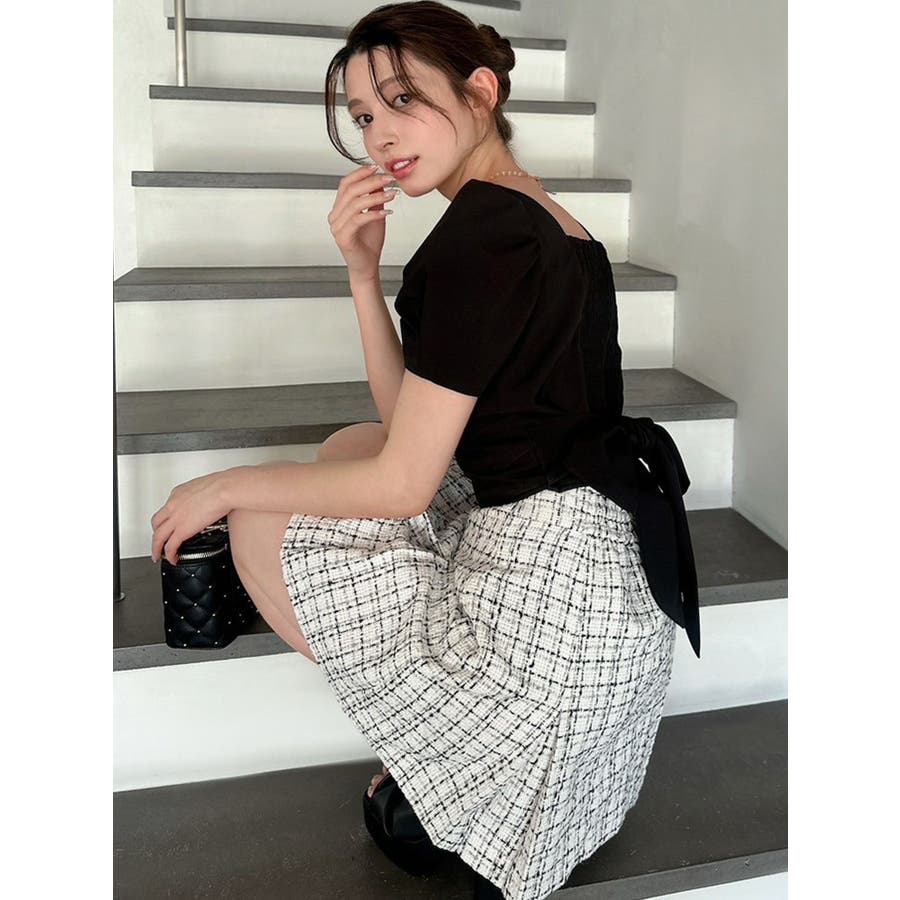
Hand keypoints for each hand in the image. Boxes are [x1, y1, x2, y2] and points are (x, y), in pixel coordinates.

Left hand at [150, 469, 234, 564]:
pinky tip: (173, 559)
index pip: (166, 509)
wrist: (225, 489)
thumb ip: (202, 496)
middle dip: (156, 533)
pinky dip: (169, 555)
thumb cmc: (222, 486)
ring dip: (156, 547)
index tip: (171, 524)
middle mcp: (173, 505)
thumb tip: (209, 501)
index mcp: (178, 494)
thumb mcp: (204, 488)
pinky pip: (170, 546)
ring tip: (158, 555)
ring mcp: (176, 518)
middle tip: (159, 541)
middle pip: (156, 523)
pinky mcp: (183, 530)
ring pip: (158, 536)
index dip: (167, 519)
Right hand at [328, 164, 398, 280]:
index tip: (376, 168)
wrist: (367, 267)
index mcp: (339, 209)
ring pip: (355, 204)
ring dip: (375, 196)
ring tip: (392, 194)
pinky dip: (374, 213)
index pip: (345, 184)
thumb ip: (375, 199)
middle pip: (350, 191)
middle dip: (371, 182)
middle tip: (388, 178)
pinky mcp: (343, 237)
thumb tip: (381, 181)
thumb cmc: (369, 243)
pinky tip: (387, 212)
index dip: (360, 173)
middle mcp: (335, 216)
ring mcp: (337, 227)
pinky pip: (358, 219)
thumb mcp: (375, 215)